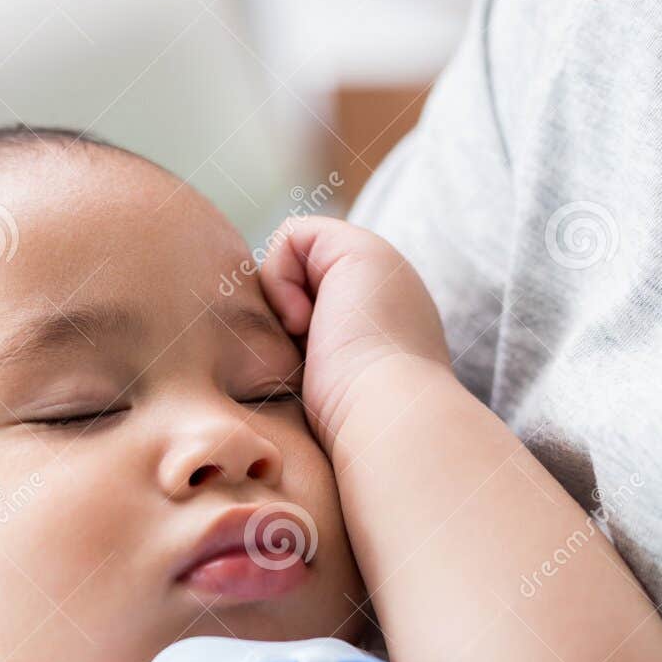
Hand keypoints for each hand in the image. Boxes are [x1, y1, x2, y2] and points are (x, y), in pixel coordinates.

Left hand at [259, 216, 451, 455]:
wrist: (390, 418)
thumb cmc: (355, 427)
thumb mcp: (322, 391)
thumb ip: (307, 361)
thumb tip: (271, 353)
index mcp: (383, 323)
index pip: (316, 303)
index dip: (289, 327)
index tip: (302, 365)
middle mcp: (384, 288)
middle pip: (301, 277)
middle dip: (283, 312)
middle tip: (301, 352)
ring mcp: (377, 262)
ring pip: (293, 256)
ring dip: (282, 298)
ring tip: (307, 337)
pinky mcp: (359, 246)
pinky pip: (291, 234)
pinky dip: (280, 278)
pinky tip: (302, 320)